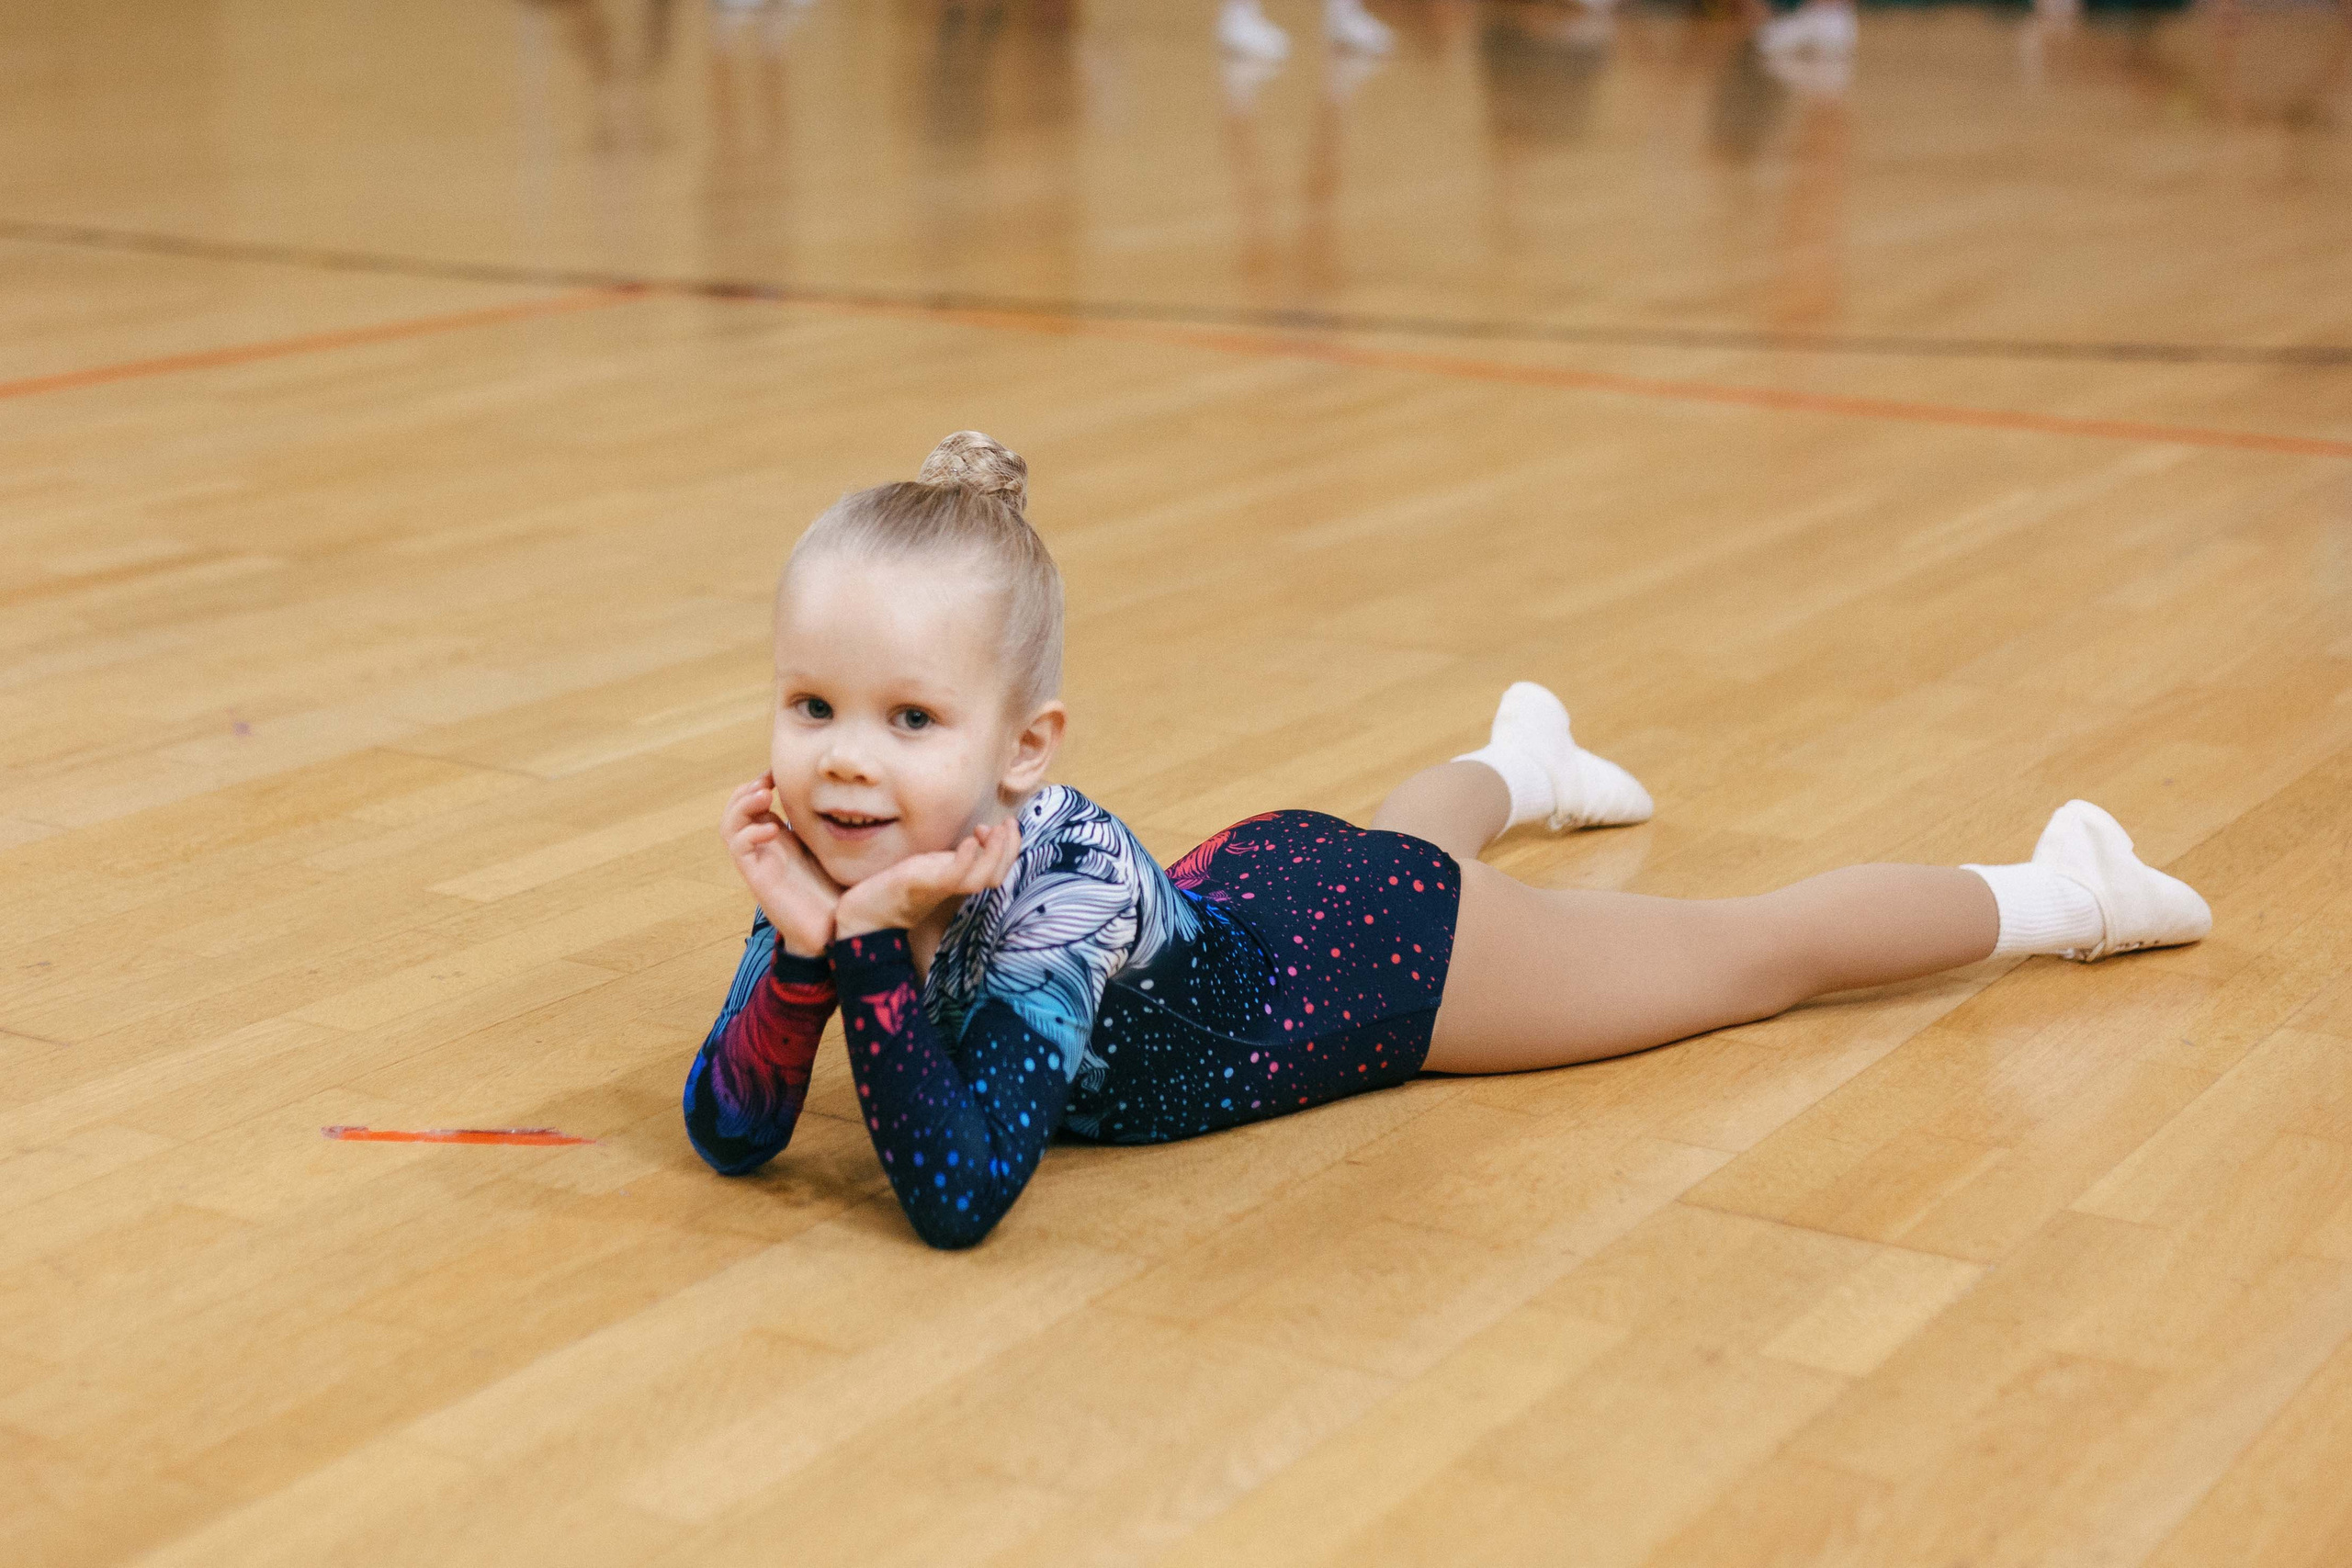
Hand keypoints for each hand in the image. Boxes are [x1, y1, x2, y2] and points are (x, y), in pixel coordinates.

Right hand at [721, 773, 842, 956]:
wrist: (835, 931)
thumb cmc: (839, 891)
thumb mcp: (836, 847)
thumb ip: (834, 825)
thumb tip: (856, 797)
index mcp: (781, 838)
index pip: (756, 803)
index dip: (762, 782)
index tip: (780, 772)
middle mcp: (765, 848)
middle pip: (736, 810)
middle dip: (747, 788)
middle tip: (767, 779)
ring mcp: (759, 862)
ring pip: (729, 826)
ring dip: (741, 805)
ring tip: (763, 794)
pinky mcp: (757, 879)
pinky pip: (739, 849)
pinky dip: (749, 832)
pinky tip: (773, 828)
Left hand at [834, 819, 1022, 939]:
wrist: (865, 913)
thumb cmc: (894, 889)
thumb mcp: (928, 867)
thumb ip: (950, 858)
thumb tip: (973, 838)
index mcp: (957, 881)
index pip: (997, 870)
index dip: (1008, 848)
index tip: (1004, 825)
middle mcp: (953, 887)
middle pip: (997, 875)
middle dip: (1009, 848)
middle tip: (1010, 823)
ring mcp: (939, 887)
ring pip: (982, 878)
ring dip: (995, 854)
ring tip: (995, 829)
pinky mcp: (922, 885)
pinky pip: (953, 877)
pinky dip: (966, 860)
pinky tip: (970, 841)